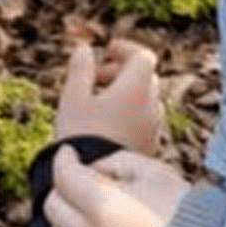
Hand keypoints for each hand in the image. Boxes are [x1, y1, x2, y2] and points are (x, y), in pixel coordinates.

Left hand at [44, 147, 189, 226]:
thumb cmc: (181, 208)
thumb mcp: (150, 170)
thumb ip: (109, 163)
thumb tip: (86, 172)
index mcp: (103, 206)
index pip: (64, 177)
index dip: (64, 159)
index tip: (70, 153)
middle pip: (53, 206)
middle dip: (64, 187)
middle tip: (83, 180)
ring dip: (69, 216)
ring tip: (95, 208)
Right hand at [54, 40, 161, 154]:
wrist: (93, 178)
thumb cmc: (80, 134)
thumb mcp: (73, 97)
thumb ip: (80, 69)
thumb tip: (85, 49)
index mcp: (136, 89)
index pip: (143, 56)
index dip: (125, 49)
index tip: (105, 53)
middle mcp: (151, 106)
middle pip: (145, 75)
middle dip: (122, 70)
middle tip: (97, 78)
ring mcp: (153, 126)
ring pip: (146, 97)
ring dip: (126, 91)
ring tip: (99, 101)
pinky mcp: (149, 144)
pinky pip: (144, 118)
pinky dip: (130, 110)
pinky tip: (106, 122)